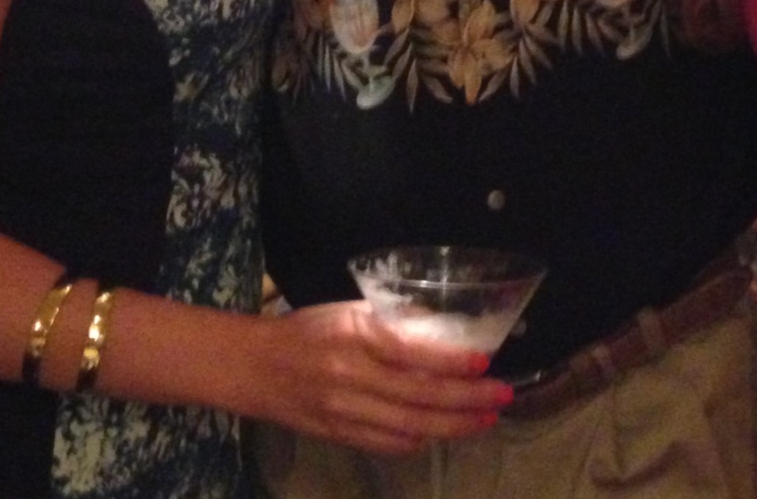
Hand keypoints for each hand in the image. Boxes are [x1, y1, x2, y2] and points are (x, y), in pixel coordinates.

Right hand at [246, 300, 510, 453]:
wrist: (254, 368)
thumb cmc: (306, 329)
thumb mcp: (348, 310)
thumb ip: (392, 322)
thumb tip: (442, 332)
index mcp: (353, 336)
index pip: (409, 351)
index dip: (449, 361)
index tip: (484, 362)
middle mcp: (350, 377)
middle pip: (418, 396)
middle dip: (466, 400)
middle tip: (502, 396)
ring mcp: (344, 412)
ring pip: (409, 427)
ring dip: (453, 426)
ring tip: (484, 419)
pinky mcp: (339, 436)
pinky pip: (388, 445)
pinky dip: (419, 440)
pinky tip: (441, 432)